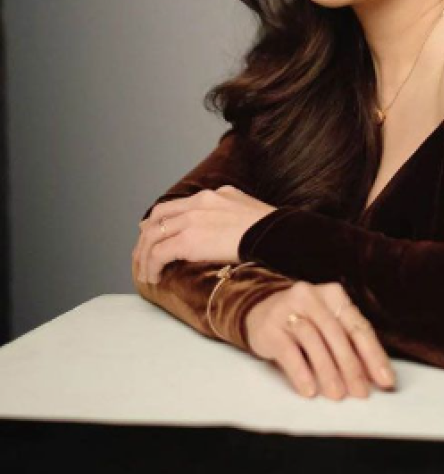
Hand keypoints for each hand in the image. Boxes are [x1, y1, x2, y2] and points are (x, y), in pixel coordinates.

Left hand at [133, 186, 275, 283]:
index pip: (174, 205)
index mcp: (210, 196)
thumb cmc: (268, 226)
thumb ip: (228, 209)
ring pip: (153, 237)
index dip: (158, 220)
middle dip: (145, 238)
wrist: (273, 233)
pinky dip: (152, 266)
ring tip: (145, 273)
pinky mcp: (188, 241)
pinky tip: (155, 277)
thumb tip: (226, 219)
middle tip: (141, 255)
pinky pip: (159, 254)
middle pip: (157, 218)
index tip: (151, 232)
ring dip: (145, 256)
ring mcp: (191, 221)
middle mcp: (197, 204)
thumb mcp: (245, 206)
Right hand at [246, 280, 395, 399]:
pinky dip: (301, 372)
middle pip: (337, 333)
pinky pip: (289, 351)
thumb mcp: (328, 324)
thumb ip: (349, 343)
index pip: (358, 326)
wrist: (260, 311)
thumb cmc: (305, 321)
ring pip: (314, 340)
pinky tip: (310, 390)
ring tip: (337, 394)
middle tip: (361, 392)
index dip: (373, 355)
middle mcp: (312, 296)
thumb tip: (374, 376)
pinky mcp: (270, 327)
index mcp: (334, 295)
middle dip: (351, 366)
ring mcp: (288, 309)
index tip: (385, 380)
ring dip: (328, 371)